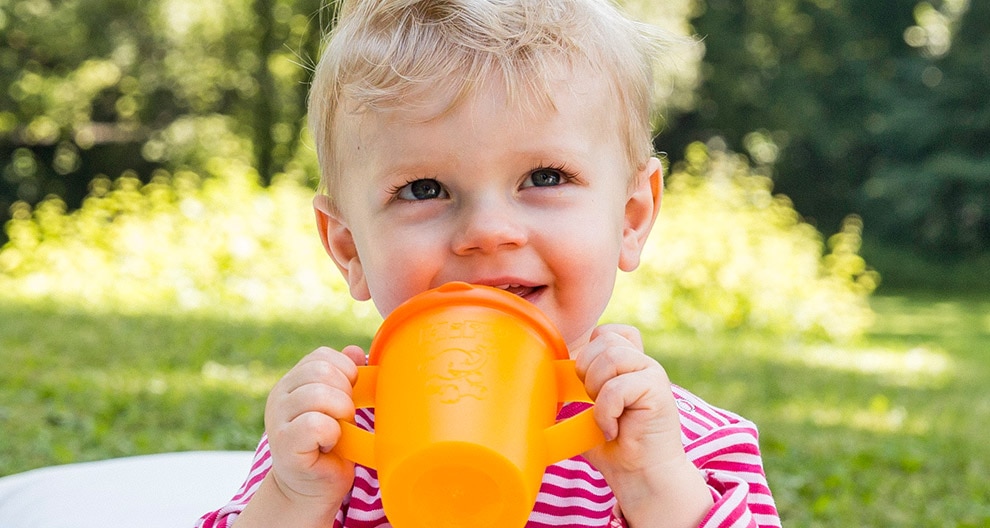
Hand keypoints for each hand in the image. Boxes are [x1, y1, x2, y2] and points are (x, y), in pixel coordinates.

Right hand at [263, 345, 367, 507]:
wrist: (313, 487)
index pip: (322, 356)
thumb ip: (345, 377)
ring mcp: (277, 419)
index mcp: (292, 381)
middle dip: (345, 393)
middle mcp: (279, 395)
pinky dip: (331, 434)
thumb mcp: (340, 405)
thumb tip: (354, 350)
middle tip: (344, 418)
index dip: (346, 373)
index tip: (349, 396)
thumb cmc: (331, 445)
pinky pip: (315, 424)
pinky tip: (328, 445)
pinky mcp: (283, 443)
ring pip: (318, 395)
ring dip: (341, 413)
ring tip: (337, 431)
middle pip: (321, 372)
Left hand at [573, 324, 711, 527]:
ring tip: (605, 415)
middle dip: (587, 371)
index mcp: (629, 363)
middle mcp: (643, 363)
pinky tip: (612, 429)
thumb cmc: (614, 447)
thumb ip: (577, 389)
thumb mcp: (589, 411)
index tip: (586, 383)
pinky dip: (606, 411)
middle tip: (594, 402)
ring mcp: (653, 374)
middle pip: (604, 340)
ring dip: (597, 390)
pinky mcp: (657, 390)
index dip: (590, 350)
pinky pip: (617, 387)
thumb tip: (544, 379)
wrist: (641, 476)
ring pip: (611, 357)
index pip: (607, 332)